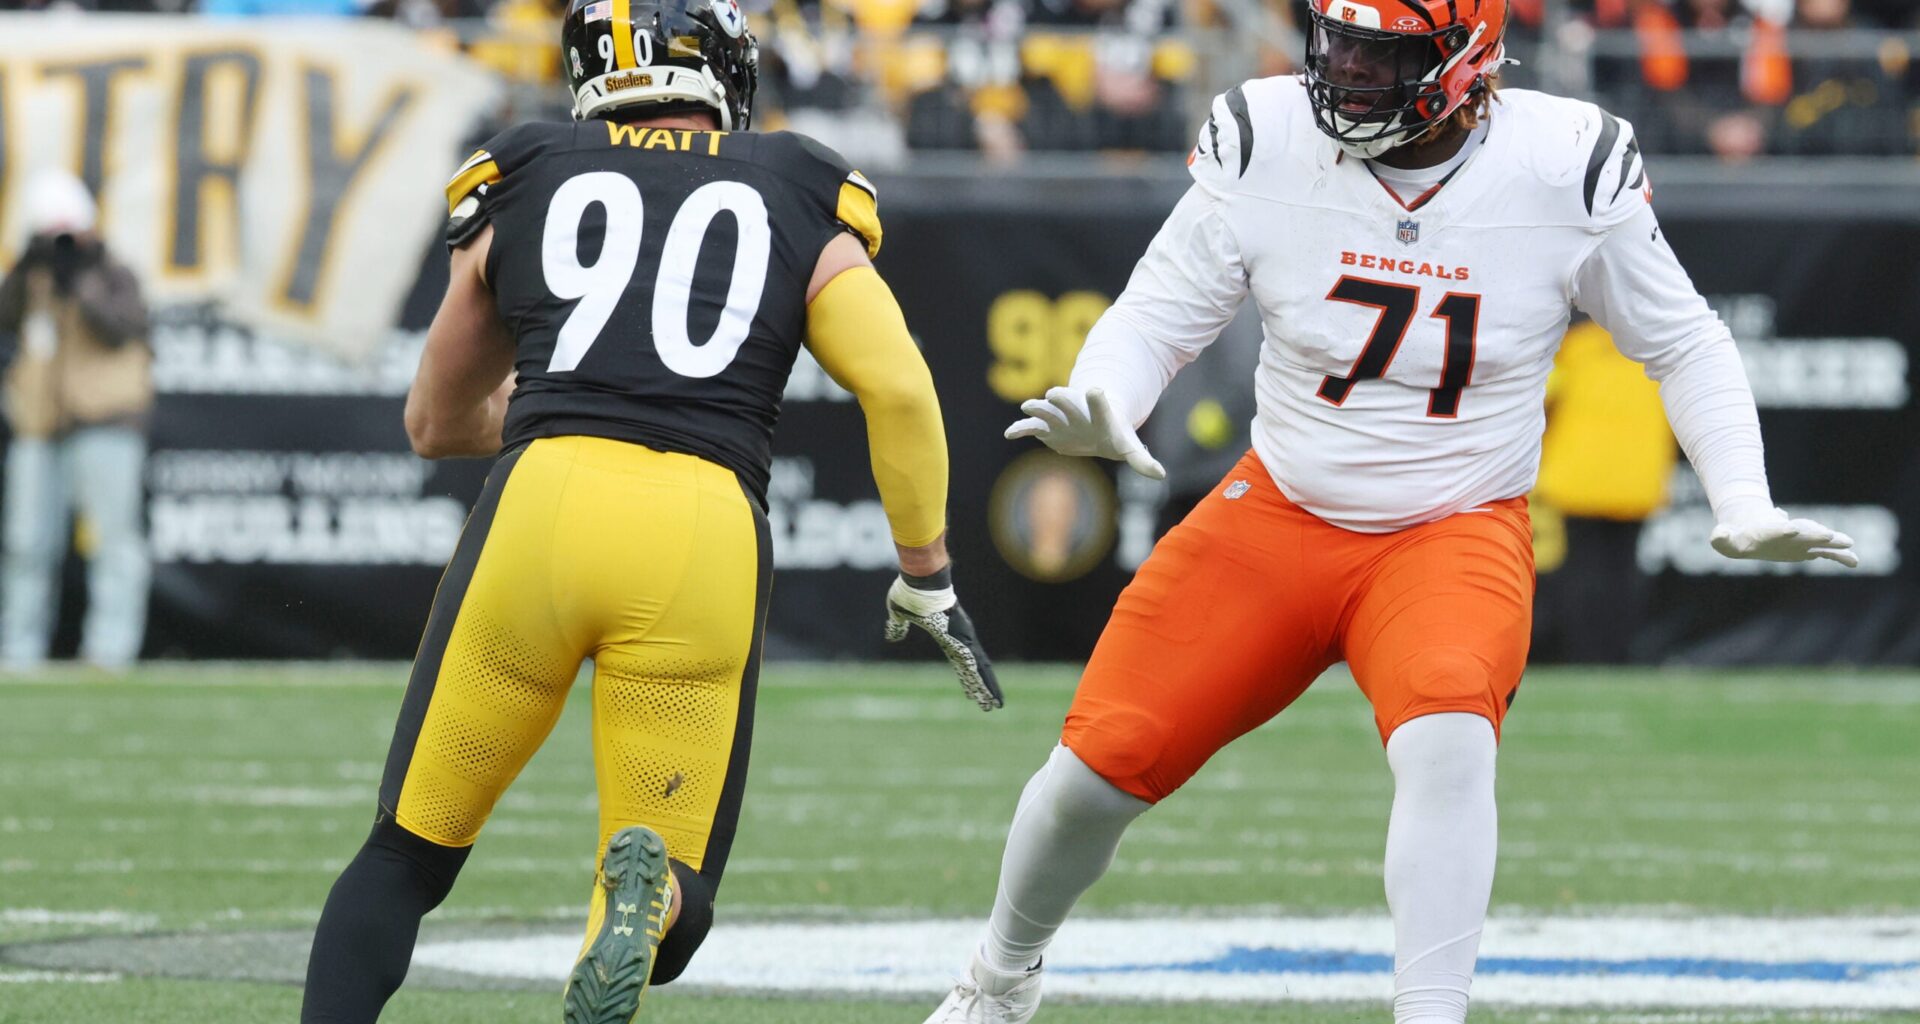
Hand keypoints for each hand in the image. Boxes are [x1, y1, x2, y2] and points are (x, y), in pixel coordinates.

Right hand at [883, 567, 1003, 710]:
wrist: (921, 580)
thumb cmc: (911, 592)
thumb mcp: (900, 614)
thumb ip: (898, 627)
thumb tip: (892, 637)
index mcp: (947, 634)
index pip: (960, 662)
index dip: (967, 678)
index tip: (971, 691)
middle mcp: (960, 637)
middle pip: (974, 668)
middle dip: (982, 687)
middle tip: (992, 706)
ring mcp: (963, 637)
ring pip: (978, 668)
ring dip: (987, 688)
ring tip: (996, 705)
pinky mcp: (961, 638)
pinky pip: (973, 662)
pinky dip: (980, 678)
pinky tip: (986, 691)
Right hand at [1005, 386, 1164, 479]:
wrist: (1095, 424)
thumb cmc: (1114, 434)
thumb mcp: (1129, 446)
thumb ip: (1141, 460)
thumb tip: (1160, 475)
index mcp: (1099, 414)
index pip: (1100, 405)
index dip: (1098, 400)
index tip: (1095, 389)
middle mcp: (1078, 411)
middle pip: (1069, 402)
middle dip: (1062, 398)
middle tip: (1054, 394)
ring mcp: (1060, 418)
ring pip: (1047, 410)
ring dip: (1038, 408)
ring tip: (1028, 407)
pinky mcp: (1047, 428)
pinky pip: (1031, 427)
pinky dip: (1020, 429)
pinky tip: (1009, 433)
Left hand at [1710, 504, 1857, 567]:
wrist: (1751, 528)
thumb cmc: (1737, 536)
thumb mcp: (1724, 538)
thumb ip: (1720, 538)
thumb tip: (1718, 536)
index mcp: (1768, 530)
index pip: (1776, 528)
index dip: (1781, 528)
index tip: (1790, 527)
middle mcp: (1789, 533)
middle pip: (1803, 532)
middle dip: (1814, 533)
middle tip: (1828, 535)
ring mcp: (1800, 540)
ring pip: (1819, 541)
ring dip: (1833, 543)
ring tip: (1849, 544)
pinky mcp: (1808, 549)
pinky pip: (1827, 553)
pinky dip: (1840, 556)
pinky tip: (1855, 561)